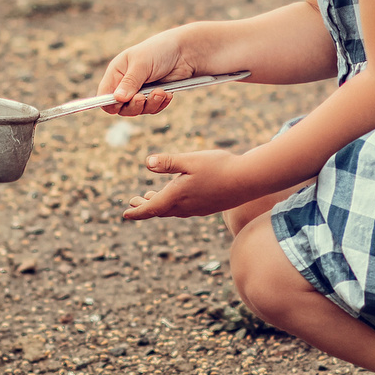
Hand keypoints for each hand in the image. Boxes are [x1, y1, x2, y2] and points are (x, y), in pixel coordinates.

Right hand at [98, 28, 202, 116]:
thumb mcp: (142, 64)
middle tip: (143, 97)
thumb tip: (117, 99)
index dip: (109, 103)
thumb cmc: (159, 50)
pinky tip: (167, 94)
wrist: (184, 52)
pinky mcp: (153, 97)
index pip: (104, 95)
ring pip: (137, 110)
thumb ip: (130, 82)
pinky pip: (152, 109)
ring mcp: (139, 92)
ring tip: (161, 92)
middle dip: (134, 105)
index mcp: (116, 73)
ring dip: (150, 104)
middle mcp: (125, 84)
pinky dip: (160, 104)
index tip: (122, 102)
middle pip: (120, 108)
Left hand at [123, 150, 257, 220]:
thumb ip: (168, 162)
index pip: (151, 208)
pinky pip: (185, 209)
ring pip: (173, 209)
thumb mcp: (191, 159)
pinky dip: (173, 203)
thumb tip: (146, 163)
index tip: (125, 214)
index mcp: (177, 195)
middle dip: (144, 206)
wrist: (249, 180)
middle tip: (132, 203)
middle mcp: (186, 206)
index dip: (137, 212)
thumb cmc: (220, 167)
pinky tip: (177, 196)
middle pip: (160, 210)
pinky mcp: (208, 207)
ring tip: (149, 197)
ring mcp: (198, 209)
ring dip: (159, 204)